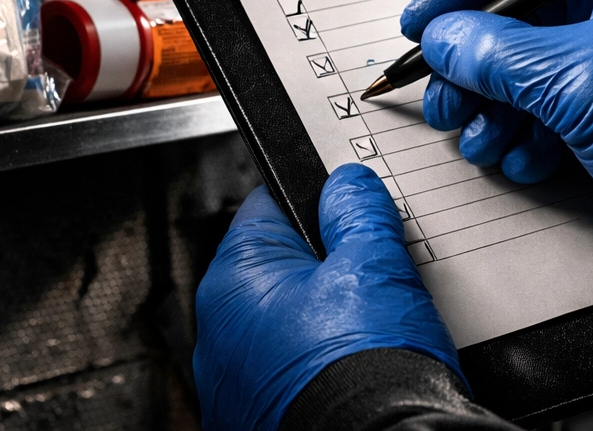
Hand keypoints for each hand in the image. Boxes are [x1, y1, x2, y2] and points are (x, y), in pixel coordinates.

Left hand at [193, 163, 461, 430]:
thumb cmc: (367, 370)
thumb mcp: (373, 264)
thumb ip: (356, 211)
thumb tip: (346, 185)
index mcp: (232, 282)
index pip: (268, 208)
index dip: (316, 201)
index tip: (346, 206)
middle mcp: (218, 336)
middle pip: (281, 268)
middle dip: (325, 265)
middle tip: (371, 270)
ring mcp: (235, 387)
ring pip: (288, 323)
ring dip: (325, 318)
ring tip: (373, 322)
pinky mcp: (261, 420)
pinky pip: (292, 369)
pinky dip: (321, 364)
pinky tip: (359, 364)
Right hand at [401, 0, 592, 271]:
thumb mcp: (574, 78)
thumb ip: (494, 52)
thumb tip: (443, 39)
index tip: (424, 18)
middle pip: (518, 11)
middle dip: (473, 61)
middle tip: (443, 92)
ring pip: (529, 62)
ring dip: (493, 104)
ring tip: (476, 137)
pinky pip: (553, 101)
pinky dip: (527, 130)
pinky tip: (519, 156)